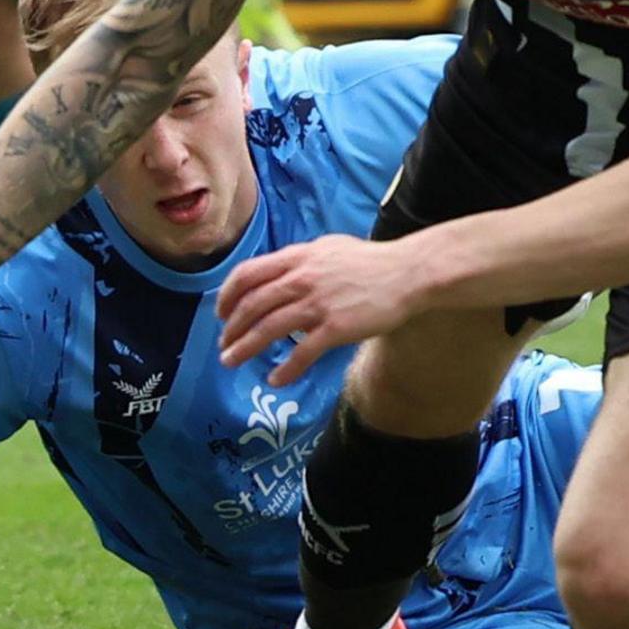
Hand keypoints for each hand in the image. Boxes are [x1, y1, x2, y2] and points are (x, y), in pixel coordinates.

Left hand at [212, 234, 429, 385]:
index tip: (220, 314)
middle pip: (252, 305)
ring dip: (245, 348)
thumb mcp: (329, 248)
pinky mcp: (336, 328)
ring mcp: (318, 304)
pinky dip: (285, 369)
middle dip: (231, 328)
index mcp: (298, 258)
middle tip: (224, 346)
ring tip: (232, 362)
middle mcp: (302, 279)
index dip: (227, 296)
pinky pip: (302, 353)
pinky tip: (275, 380)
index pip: (248, 275)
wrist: (408, 274)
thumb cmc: (371, 262)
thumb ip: (301, 262)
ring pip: (269, 329)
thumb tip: (281, 276)